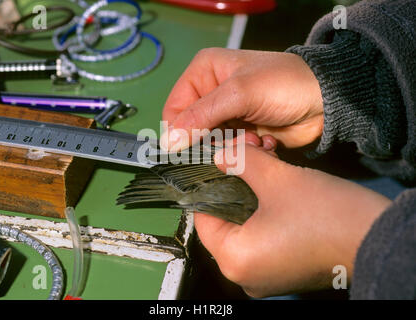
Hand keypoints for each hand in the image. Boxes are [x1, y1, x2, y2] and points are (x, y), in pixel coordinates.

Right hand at [161, 48, 323, 150]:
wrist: (325, 101)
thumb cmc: (282, 85)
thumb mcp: (238, 94)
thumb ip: (201, 117)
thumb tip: (168, 143)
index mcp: (203, 73)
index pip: (175, 109)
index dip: (180, 131)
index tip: (192, 148)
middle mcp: (211, 94)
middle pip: (192, 130)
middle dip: (213, 140)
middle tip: (235, 138)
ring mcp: (228, 116)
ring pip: (211, 145)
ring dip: (233, 147)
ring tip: (254, 139)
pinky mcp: (242, 134)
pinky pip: (230, 151)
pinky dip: (246, 151)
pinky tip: (264, 142)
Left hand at [195, 144, 390, 296]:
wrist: (377, 238)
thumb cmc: (326, 215)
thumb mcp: (276, 178)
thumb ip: (239, 161)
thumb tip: (221, 153)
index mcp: (235, 259)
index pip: (203, 217)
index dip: (209, 185)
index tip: (218, 164)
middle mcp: (245, 275)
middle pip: (224, 223)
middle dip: (235, 188)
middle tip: (245, 163)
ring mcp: (265, 276)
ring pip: (244, 229)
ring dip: (252, 199)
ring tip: (264, 172)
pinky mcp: (283, 271)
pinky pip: (262, 240)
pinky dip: (265, 216)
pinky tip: (277, 193)